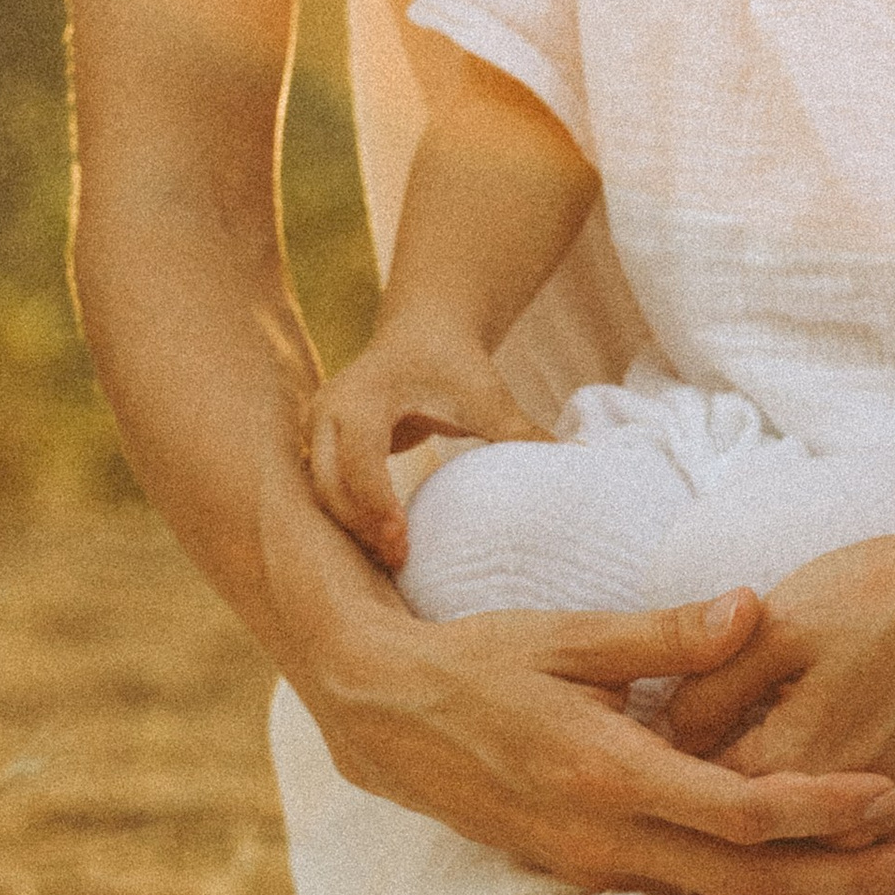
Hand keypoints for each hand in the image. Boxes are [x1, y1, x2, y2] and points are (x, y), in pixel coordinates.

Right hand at [307, 309, 549, 569]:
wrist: (423, 332)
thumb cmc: (455, 364)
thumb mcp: (486, 396)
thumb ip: (520, 432)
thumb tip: (576, 460)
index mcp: (363, 395)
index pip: (358, 458)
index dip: (376, 503)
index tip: (402, 540)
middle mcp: (329, 410)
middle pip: (328, 483)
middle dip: (360, 526)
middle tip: (401, 562)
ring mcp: (318, 428)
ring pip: (322, 493)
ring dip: (353, 528)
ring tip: (395, 560)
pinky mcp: (321, 444)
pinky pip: (327, 490)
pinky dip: (350, 518)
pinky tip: (382, 544)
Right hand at [317, 587, 894, 894]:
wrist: (382, 716)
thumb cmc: (477, 660)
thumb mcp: (568, 633)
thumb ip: (665, 633)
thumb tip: (755, 609)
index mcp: (608, 773)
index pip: (741, 812)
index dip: (824, 809)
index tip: (894, 792)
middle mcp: (604, 837)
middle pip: (749, 884)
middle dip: (846, 879)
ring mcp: (591, 865)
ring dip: (808, 891)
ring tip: (890, 875)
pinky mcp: (582, 869)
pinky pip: (682, 892)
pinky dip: (751, 889)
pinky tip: (799, 871)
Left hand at [655, 470, 894, 852]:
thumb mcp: (787, 618)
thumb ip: (712, 681)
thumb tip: (664, 732)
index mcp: (792, 757)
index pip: (702, 790)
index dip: (672, 772)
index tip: (651, 755)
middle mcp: (844, 816)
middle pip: (756, 839)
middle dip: (717, 816)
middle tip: (690, 784)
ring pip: (817, 860)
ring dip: (781, 843)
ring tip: (751, 810)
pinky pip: (879, 863)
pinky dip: (848, 850)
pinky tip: (827, 825)